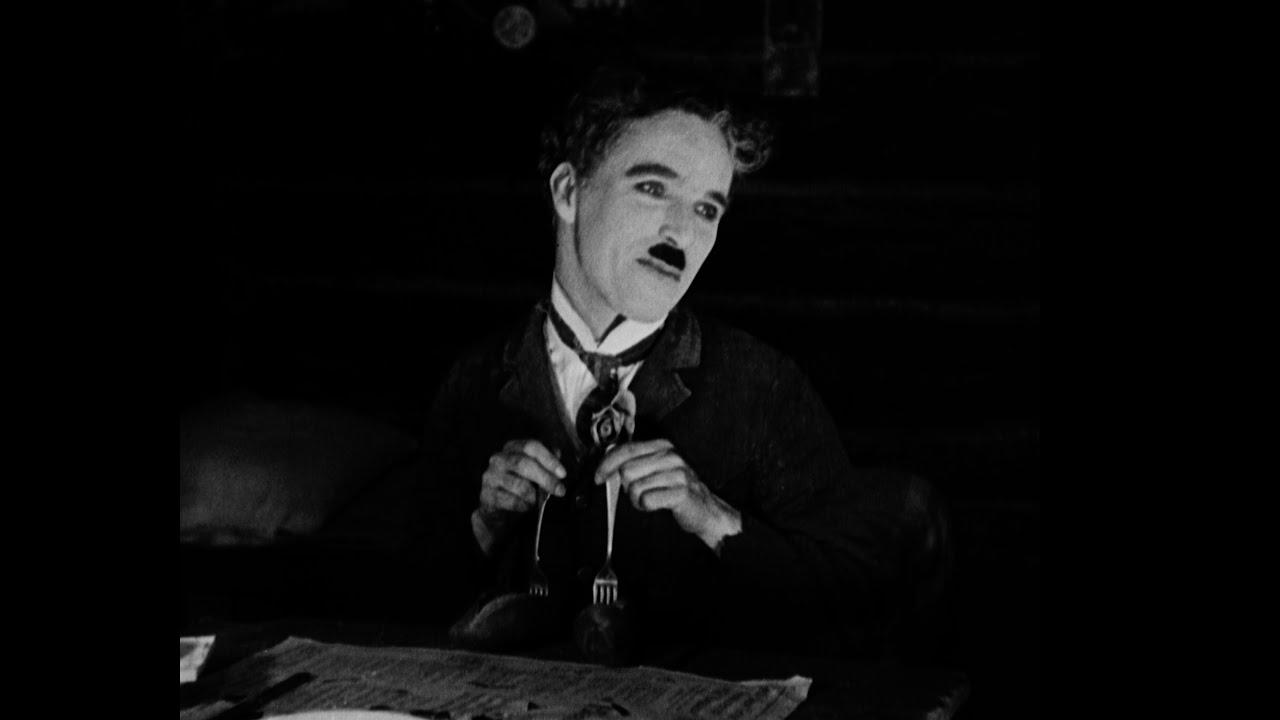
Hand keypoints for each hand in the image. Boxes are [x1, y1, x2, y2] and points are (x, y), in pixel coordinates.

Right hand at [477, 439, 565, 533]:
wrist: (499, 509)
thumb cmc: (521, 485)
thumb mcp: (535, 470)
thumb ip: (546, 460)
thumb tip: (557, 452)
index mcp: (512, 447)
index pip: (531, 446)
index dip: (548, 459)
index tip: (563, 473)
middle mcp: (498, 459)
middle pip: (523, 463)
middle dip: (545, 478)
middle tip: (560, 490)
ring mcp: (490, 476)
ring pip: (518, 484)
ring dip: (533, 495)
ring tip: (537, 500)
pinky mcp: (486, 495)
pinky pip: (511, 501)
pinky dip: (523, 505)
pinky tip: (525, 506)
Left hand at [594, 439, 741, 551]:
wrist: (706, 510)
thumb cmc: (676, 490)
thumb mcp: (657, 469)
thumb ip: (635, 462)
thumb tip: (606, 463)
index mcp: (662, 446)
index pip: (626, 450)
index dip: (606, 463)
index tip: (597, 477)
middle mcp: (671, 456)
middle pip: (627, 471)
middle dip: (628, 488)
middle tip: (643, 493)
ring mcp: (678, 473)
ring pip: (635, 488)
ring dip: (638, 500)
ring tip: (653, 500)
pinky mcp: (681, 492)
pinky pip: (647, 500)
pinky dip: (647, 507)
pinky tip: (659, 505)